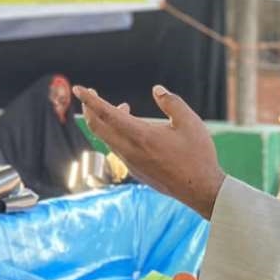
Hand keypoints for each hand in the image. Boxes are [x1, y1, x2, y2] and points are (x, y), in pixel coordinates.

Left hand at [73, 85, 225, 218]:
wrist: (200, 190)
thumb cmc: (198, 155)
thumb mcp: (190, 122)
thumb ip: (171, 102)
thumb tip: (156, 90)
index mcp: (141, 136)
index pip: (106, 114)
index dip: (90, 100)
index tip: (78, 88)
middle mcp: (130, 150)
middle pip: (98, 128)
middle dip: (90, 109)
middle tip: (90, 94)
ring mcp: (131, 163)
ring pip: (108, 139)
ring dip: (108, 121)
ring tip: (124, 107)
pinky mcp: (135, 171)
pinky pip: (118, 149)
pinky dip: (117, 134)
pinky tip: (133, 129)